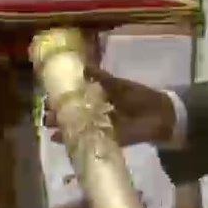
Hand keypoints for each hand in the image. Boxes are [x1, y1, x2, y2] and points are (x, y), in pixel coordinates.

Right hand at [44, 67, 176, 147]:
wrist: (163, 116)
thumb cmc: (140, 97)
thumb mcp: (118, 85)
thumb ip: (100, 79)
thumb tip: (82, 67)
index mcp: (101, 96)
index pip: (77, 97)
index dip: (63, 98)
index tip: (48, 97)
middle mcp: (99, 112)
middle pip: (75, 113)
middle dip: (60, 114)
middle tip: (45, 115)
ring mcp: (103, 127)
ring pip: (80, 127)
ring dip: (65, 128)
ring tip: (49, 129)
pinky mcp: (109, 140)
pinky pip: (90, 140)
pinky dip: (77, 140)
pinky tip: (62, 140)